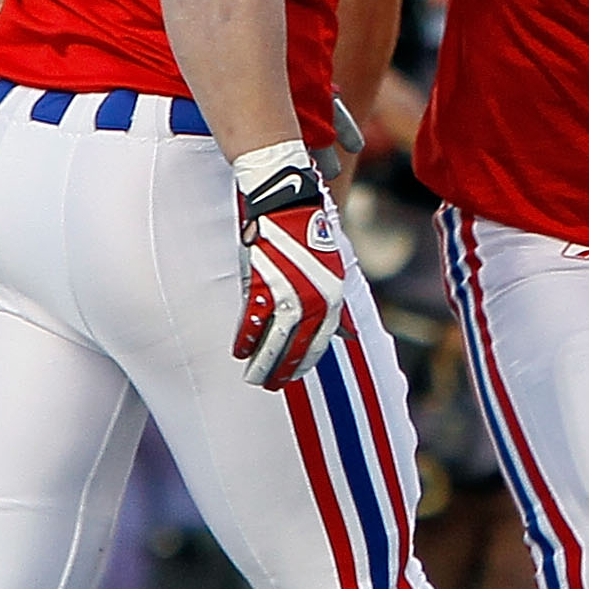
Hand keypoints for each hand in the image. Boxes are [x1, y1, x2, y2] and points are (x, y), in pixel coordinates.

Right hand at [233, 143, 353, 387]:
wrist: (287, 203)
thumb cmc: (306, 236)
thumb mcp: (330, 272)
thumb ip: (335, 306)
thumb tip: (350, 336)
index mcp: (332, 296)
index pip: (320, 341)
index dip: (305, 361)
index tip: (293, 375)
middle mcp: (315, 298)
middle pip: (298, 344)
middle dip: (284, 368)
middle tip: (270, 385)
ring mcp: (290, 291)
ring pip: (276, 338)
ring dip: (263, 360)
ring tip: (253, 376)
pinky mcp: (265, 282)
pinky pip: (254, 319)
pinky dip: (246, 337)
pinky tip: (238, 351)